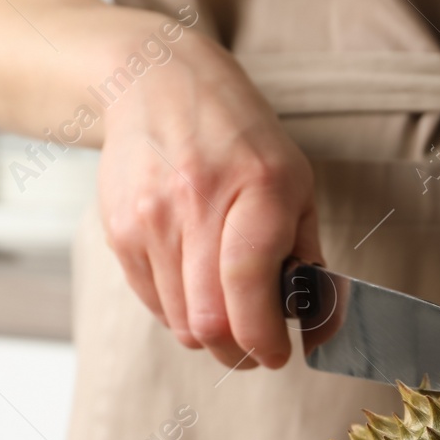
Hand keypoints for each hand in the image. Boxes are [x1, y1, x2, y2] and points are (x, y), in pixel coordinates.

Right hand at [97, 33, 319, 368]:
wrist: (155, 83)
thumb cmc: (239, 140)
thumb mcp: (295, 184)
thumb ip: (309, 258)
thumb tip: (320, 331)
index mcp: (256, 189)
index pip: (248, 287)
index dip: (263, 338)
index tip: (277, 355)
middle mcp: (196, 203)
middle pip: (209, 321)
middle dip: (238, 353)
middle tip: (255, 349)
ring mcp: (150, 219)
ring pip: (180, 322)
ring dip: (210, 336)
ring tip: (228, 312)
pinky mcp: (119, 232)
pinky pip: (154, 304)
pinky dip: (180, 312)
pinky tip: (196, 284)